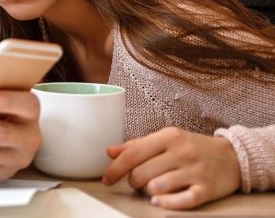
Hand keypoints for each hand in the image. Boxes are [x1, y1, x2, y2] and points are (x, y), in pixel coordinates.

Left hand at [102, 127, 240, 209]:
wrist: (234, 157)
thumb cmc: (191, 148)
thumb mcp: (165, 139)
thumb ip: (137, 145)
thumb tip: (109, 151)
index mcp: (168, 137)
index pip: (132, 153)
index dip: (115, 169)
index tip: (107, 179)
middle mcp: (181, 152)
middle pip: (141, 173)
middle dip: (133, 182)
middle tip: (138, 182)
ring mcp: (195, 171)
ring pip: (157, 187)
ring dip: (148, 192)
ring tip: (153, 188)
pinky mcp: (207, 189)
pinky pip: (181, 201)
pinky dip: (166, 203)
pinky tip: (159, 201)